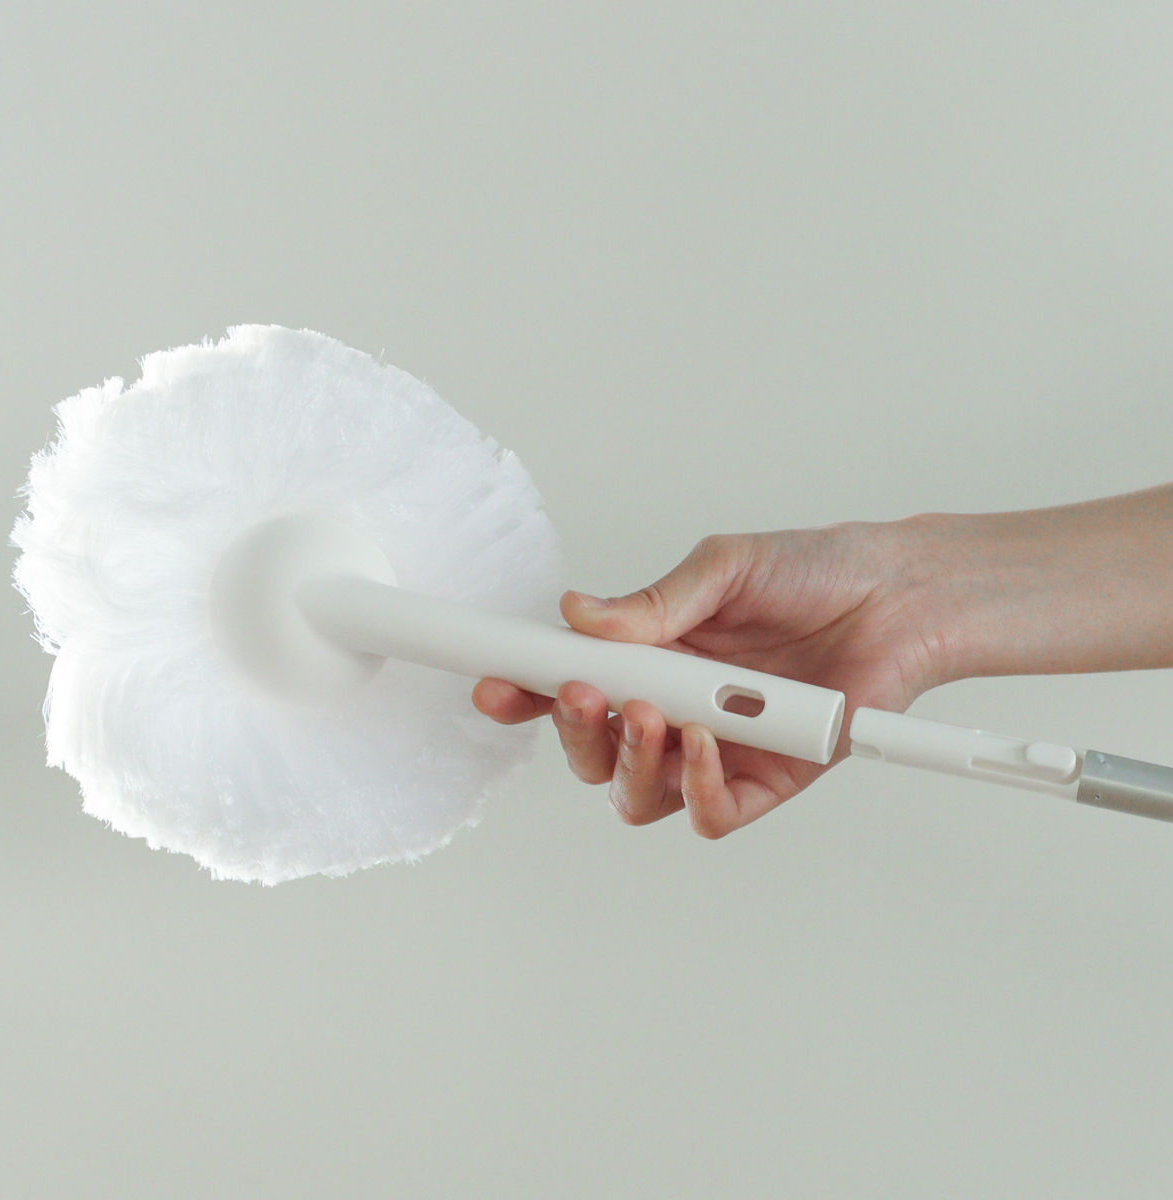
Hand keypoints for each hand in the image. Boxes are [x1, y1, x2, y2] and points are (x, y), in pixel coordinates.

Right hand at [473, 522, 953, 837]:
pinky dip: (699, 786)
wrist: (901, 595)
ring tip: (649, 714)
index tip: (497, 684)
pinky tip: (706, 740)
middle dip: (574, 731)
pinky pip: (714, 811)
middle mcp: (676, 709)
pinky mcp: (768, 780)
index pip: (575, 684)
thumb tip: (578, 615)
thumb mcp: (724, 568)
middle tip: (582, 693)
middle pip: (594, 752)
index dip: (527, 692)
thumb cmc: (815, 571)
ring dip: (630, 761)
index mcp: (654, 657)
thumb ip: (653, 603)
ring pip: (641, 792)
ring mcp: (719, 749)